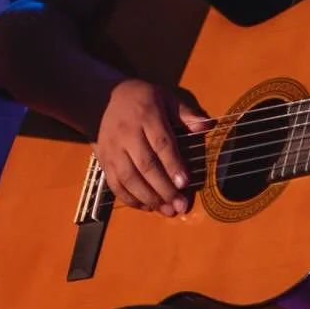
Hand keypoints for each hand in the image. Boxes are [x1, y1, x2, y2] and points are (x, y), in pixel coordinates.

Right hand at [95, 79, 210, 216]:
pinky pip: (114, 183)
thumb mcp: (166, 98)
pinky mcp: (103, 160)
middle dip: (163, 189)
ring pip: (128, 178)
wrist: (105, 97)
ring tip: (166, 211)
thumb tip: (206, 126)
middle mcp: (127, 133)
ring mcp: (112, 148)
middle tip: (180, 206)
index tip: (185, 183)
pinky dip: (129, 198)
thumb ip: (185, 114)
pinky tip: (146, 207)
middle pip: (145, 165)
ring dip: (148, 198)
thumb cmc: (143, 99)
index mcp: (146, 116)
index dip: (173, 165)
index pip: (161, 143)